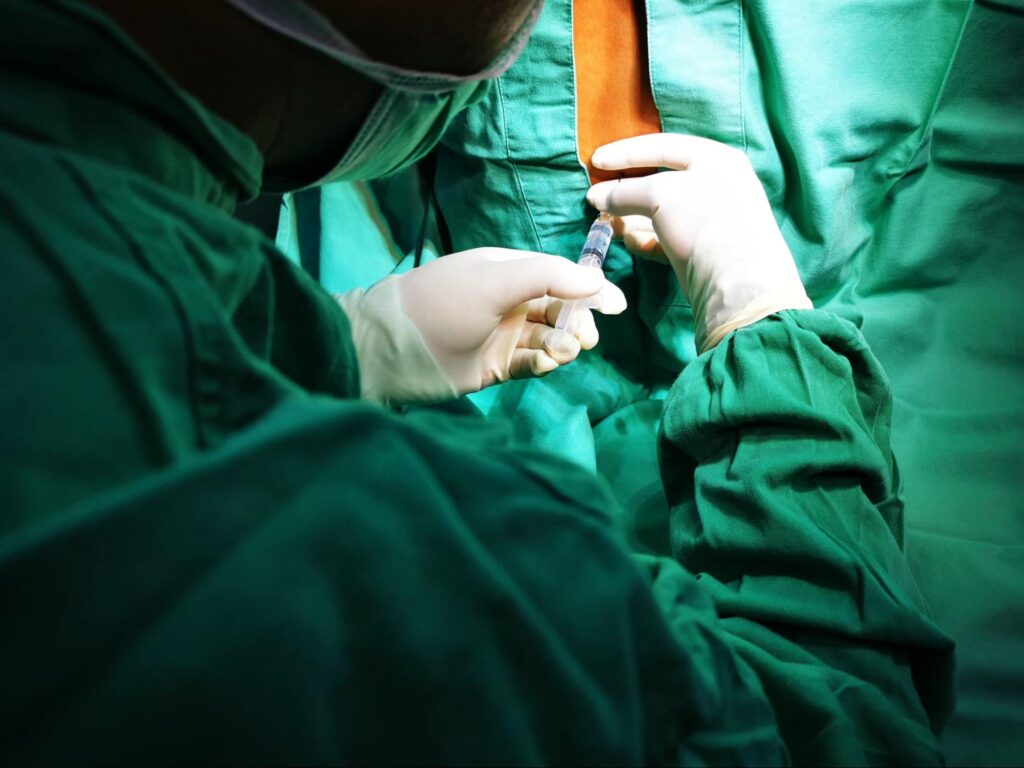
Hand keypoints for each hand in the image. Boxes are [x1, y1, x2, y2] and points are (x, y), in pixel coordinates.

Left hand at [338, 248, 626, 404]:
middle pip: (560, 309)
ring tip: (562, 351)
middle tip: (583, 338)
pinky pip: (532, 363)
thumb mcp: (496, 279)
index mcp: (507, 270)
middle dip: (578, 322)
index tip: (616, 306)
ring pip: (549, 337)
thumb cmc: (444, 303)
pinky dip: (545, 363)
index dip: (590, 289)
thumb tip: (596, 280)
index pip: (560, 275)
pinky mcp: (495, 366)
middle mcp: (508, 301)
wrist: (393, 350)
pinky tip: (547, 363)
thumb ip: (548, 276)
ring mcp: (502, 335)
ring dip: (563, 344)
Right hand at [586, 133, 811, 352]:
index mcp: (716, 160)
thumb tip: (596, 197)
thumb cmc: (704, 223)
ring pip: (662, 212)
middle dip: (627, 190)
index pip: (663, 147)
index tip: (595, 161)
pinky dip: (646, 239)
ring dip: (632, 216)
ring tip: (610, 224)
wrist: (737, 286)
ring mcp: (710, 220)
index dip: (626, 152)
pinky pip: (667, 238)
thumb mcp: (661, 195)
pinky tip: (630, 242)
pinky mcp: (702, 251)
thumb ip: (625, 191)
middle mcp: (716, 186)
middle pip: (661, 180)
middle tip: (599, 198)